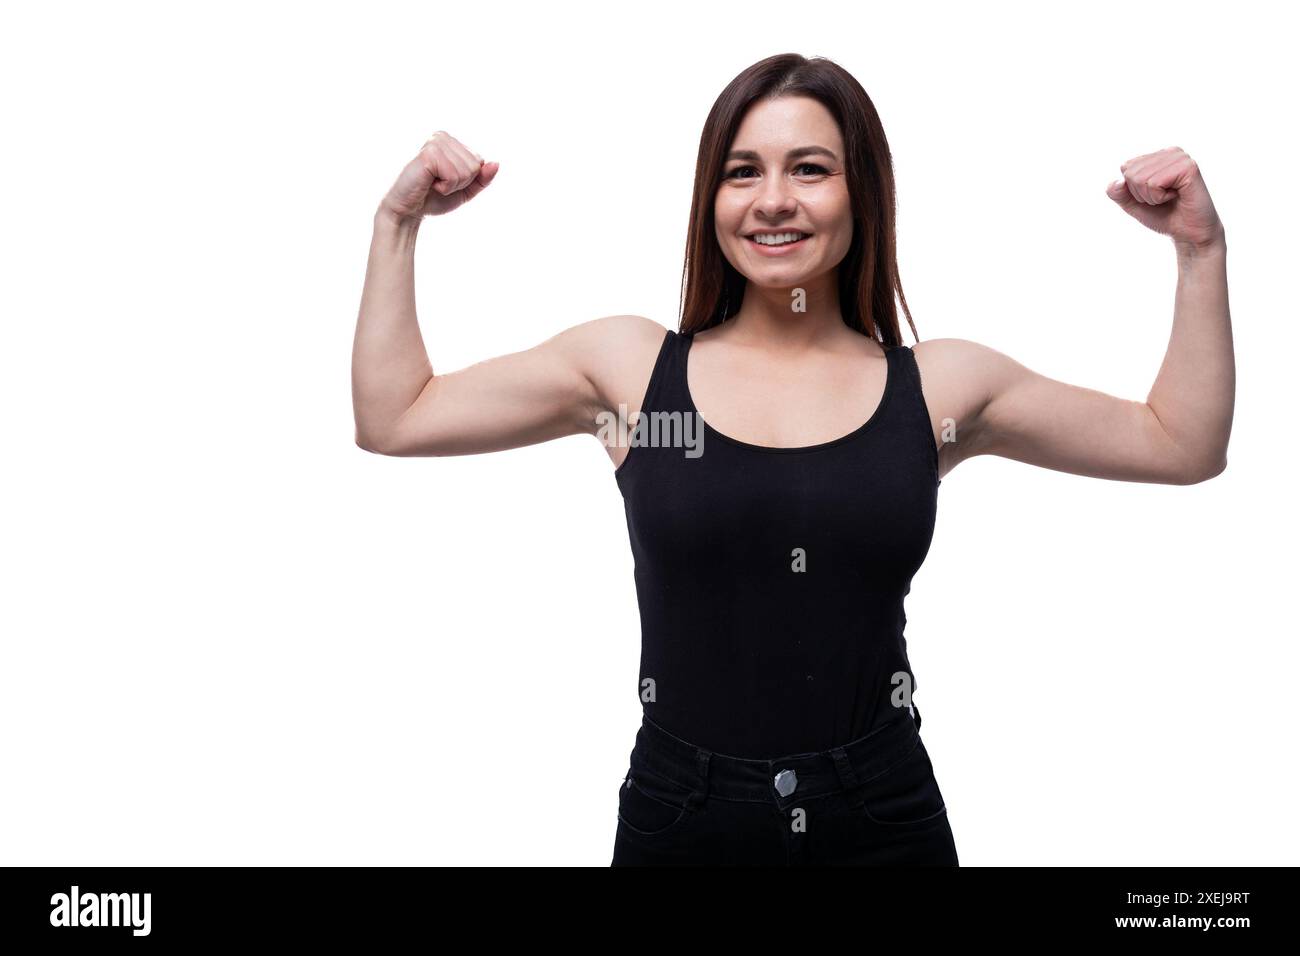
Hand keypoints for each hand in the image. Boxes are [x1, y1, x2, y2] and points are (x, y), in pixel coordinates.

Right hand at [378, 131, 498, 224]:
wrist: (408, 211)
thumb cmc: (433, 198)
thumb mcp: (465, 190)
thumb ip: (482, 178)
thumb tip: (496, 163)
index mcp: (451, 141)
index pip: (479, 161)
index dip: (467, 180)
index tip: (446, 181)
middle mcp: (442, 137)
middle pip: (475, 165)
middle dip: (461, 183)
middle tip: (438, 184)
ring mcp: (435, 143)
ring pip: (467, 170)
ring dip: (452, 185)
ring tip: (433, 183)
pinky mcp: (429, 153)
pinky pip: (454, 175)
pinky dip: (445, 187)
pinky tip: (429, 183)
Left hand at [1106, 146, 1223, 251]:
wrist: (1188, 233)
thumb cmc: (1164, 216)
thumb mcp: (1133, 204)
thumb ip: (1118, 193)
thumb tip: (1116, 183)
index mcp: (1158, 155)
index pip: (1126, 167)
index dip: (1133, 189)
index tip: (1154, 195)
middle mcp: (1170, 152)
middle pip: (1131, 172)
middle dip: (1141, 194)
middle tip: (1162, 199)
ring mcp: (1181, 158)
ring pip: (1141, 178)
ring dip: (1151, 197)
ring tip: (1170, 198)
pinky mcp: (1188, 167)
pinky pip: (1154, 183)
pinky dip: (1160, 197)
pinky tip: (1176, 196)